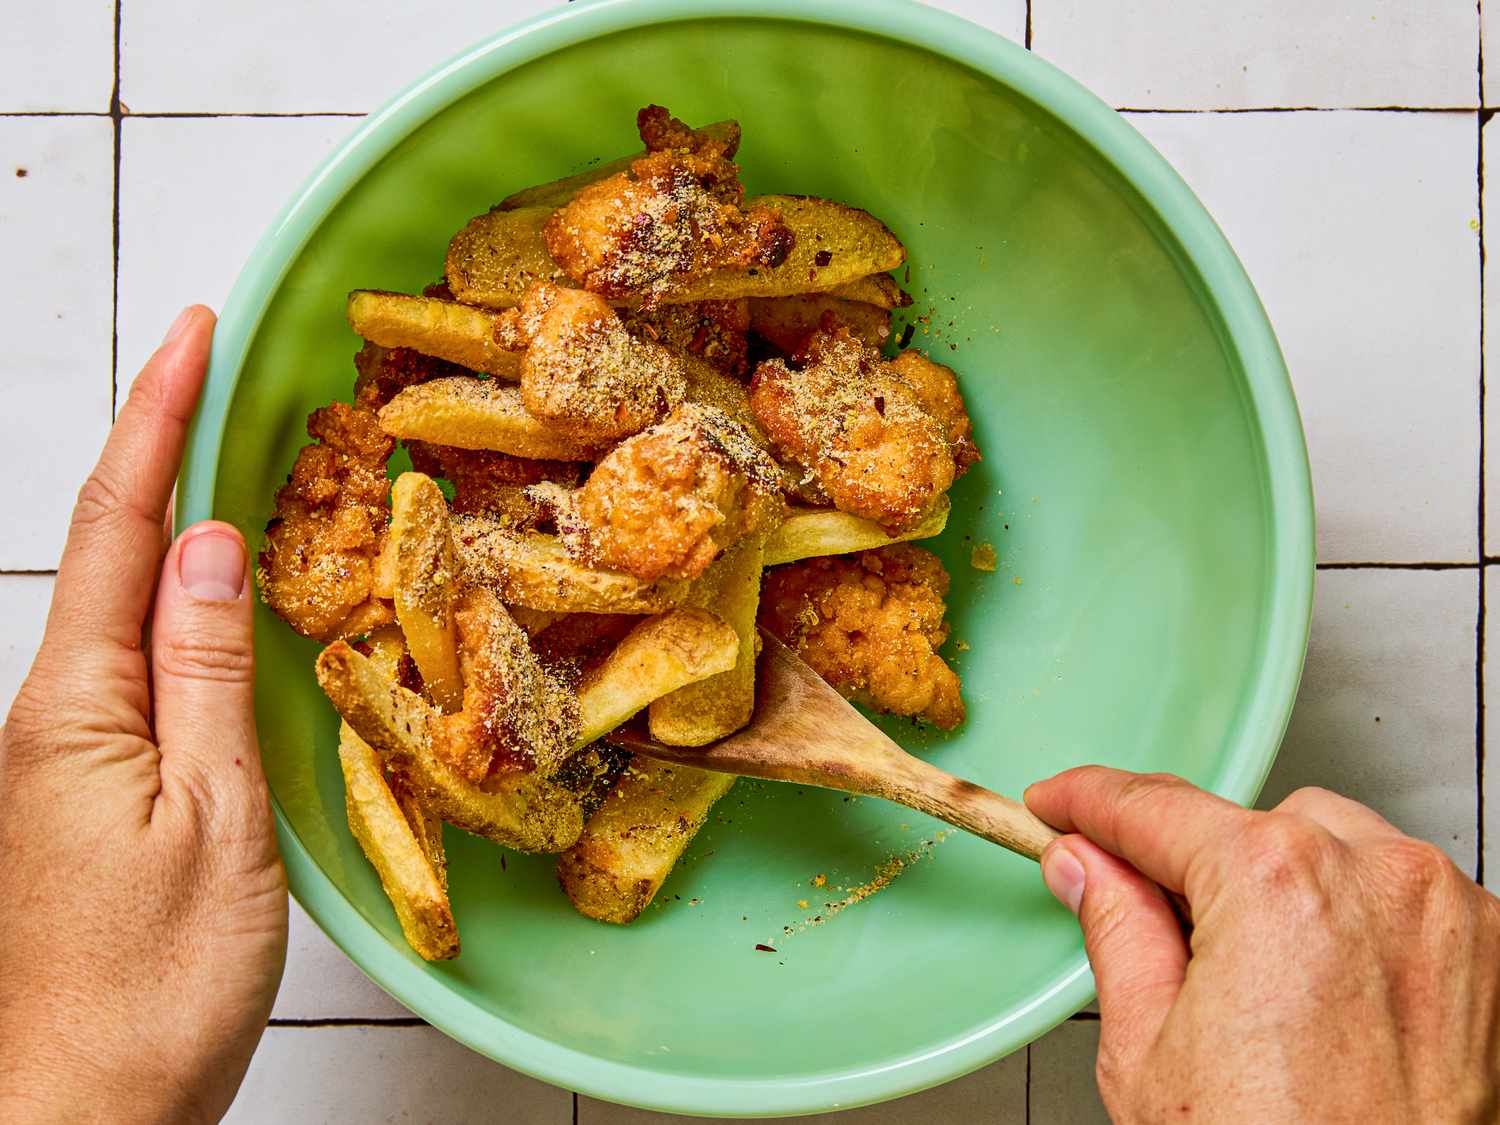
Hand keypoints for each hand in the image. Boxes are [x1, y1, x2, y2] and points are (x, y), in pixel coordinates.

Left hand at [0, 308, 285, 1122]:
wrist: (82, 1118)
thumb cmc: (155, 988)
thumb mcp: (215, 820)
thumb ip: (204, 675)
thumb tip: (206, 545)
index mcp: (77, 709)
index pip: (119, 527)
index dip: (156, 420)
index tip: (193, 330)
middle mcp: (51, 716)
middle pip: (106, 549)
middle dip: (157, 446)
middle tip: (216, 370)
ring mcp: (60, 754)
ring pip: (120, 605)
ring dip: (170, 520)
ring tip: (235, 460)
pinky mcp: (82, 790)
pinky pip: (133, 664)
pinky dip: (176, 603)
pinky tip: (217, 598)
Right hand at [1025, 768, 1499, 1122]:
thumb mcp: (1146, 1051)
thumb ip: (1116, 929)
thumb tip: (1087, 866)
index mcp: (1275, 882)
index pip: (1156, 808)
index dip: (1089, 803)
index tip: (1060, 806)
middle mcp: (1375, 876)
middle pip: (1254, 826)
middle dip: (1203, 867)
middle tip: (1166, 936)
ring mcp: (1446, 915)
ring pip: (1339, 847)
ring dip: (1290, 888)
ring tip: (1262, 985)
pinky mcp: (1492, 956)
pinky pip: (1404, 898)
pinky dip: (1360, 923)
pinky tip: (1329, 995)